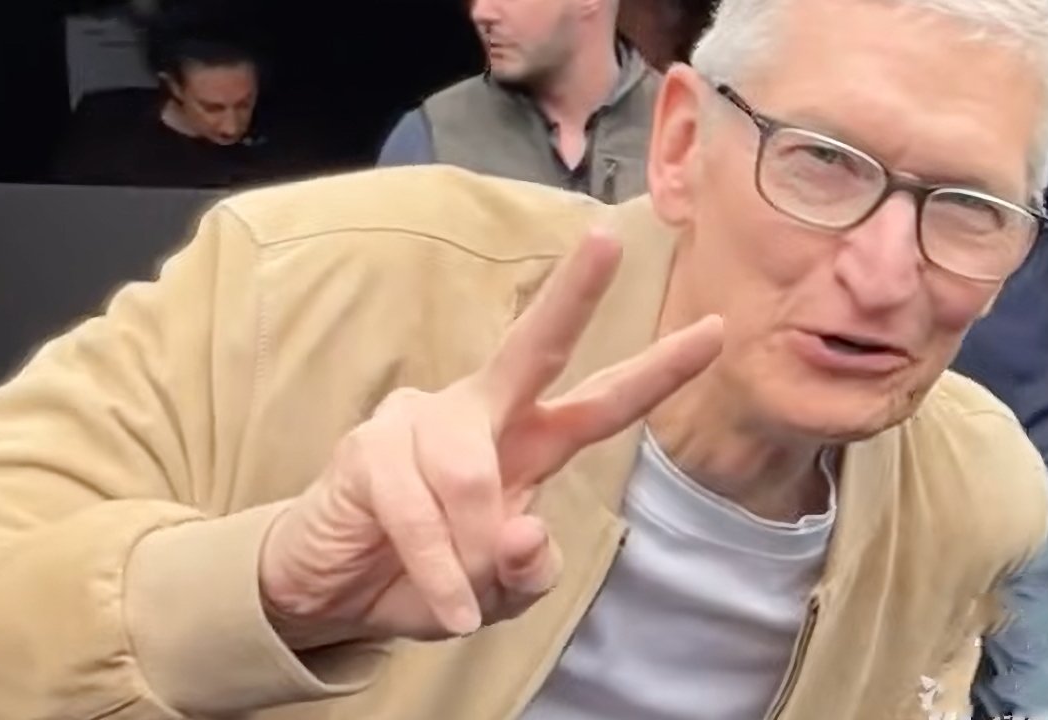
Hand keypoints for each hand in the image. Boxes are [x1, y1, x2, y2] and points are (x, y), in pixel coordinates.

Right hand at [258, 231, 723, 648]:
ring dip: (472, 553)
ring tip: (463, 602)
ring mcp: (420, 420)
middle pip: (532, 346)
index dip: (656, 372)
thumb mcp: (495, 594)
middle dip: (573, 295)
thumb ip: (526, 574)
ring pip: (471, 473)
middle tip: (608, 239)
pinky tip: (445, 608)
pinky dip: (436, 569)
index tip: (715, 332)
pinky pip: (416, 509)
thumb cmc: (425, 577)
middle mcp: (479, 413)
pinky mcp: (368, 446)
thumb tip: (523, 532)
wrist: (331, 592)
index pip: (600, 402)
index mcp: (526, 442)